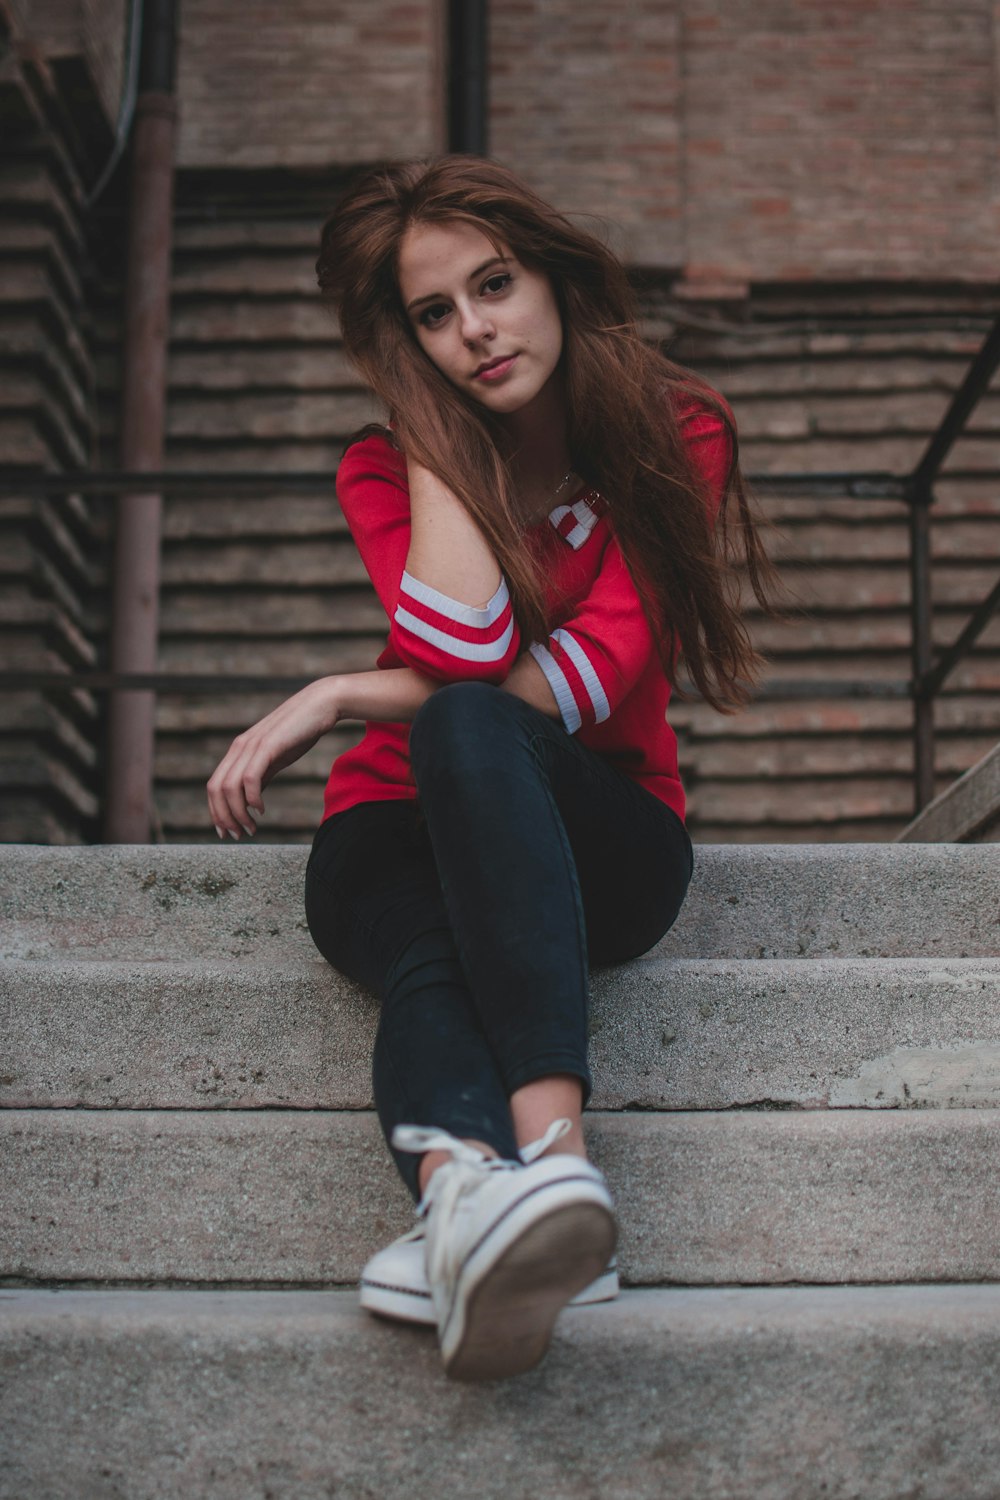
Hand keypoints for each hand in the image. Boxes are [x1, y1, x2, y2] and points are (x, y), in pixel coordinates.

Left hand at [206, 676, 340, 838]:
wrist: (320, 704)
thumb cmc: (300, 731)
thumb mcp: (276, 758)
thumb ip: (261, 775)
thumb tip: (251, 800)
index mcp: (238, 751)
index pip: (214, 786)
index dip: (216, 812)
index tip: (228, 832)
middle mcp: (239, 748)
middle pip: (215, 789)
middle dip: (223, 817)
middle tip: (239, 835)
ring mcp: (251, 746)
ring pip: (229, 787)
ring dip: (237, 813)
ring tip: (251, 828)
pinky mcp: (267, 746)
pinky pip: (250, 778)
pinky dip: (252, 799)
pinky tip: (261, 809)